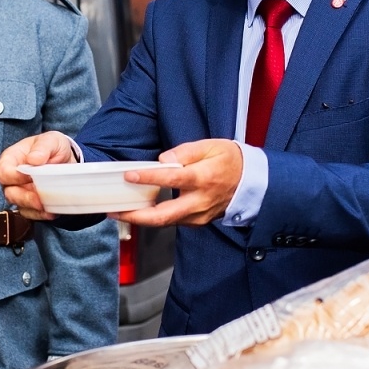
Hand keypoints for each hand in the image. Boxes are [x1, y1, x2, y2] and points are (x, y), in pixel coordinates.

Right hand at [0, 132, 79, 218]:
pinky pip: (31, 214)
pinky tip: (51, 212)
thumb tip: (33, 159)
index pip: (4, 171)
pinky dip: (40, 215)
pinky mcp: (31, 204)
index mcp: (11, 159)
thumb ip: (42, 147)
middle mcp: (13, 178)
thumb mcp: (52, 140)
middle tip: (38, 199)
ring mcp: (21, 193)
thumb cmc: (53, 148)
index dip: (14, 176)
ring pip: (20, 206)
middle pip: (9, 193)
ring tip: (47, 207)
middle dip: (24, 198)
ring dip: (33, 208)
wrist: (67, 161)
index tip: (29, 176)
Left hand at [112, 139, 241, 227]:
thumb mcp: (211, 146)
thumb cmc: (231, 160)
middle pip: (164, 215)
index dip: (149, 178)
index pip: (172, 179)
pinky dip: (156, 218)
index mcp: (204, 178)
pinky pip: (174, 221)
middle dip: (136, 217)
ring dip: (142, 219)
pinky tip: (142, 211)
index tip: (130, 175)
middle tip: (115, 211)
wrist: (253, 182)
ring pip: (166, 222)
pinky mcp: (199, 222)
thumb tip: (163, 160)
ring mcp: (200, 215)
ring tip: (121, 211)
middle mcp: (200, 201)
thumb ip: (185, 152)